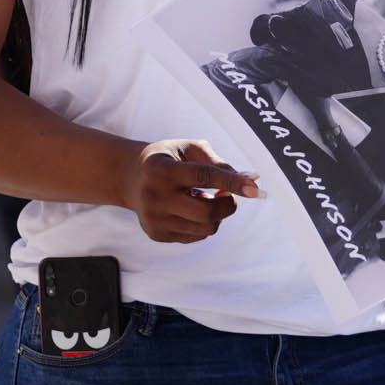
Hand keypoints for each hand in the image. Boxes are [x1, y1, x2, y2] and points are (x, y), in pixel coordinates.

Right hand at [121, 139, 261, 244]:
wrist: (130, 177)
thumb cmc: (166, 158)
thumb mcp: (188, 149)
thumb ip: (217, 163)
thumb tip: (247, 181)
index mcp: (161, 170)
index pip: (203, 177)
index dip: (231, 182)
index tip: (254, 188)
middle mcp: (154, 198)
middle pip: (207, 213)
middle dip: (227, 205)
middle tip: (227, 195)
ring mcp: (154, 220)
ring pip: (205, 228)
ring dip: (215, 215)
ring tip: (202, 198)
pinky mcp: (156, 234)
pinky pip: (196, 236)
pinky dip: (202, 223)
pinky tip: (188, 209)